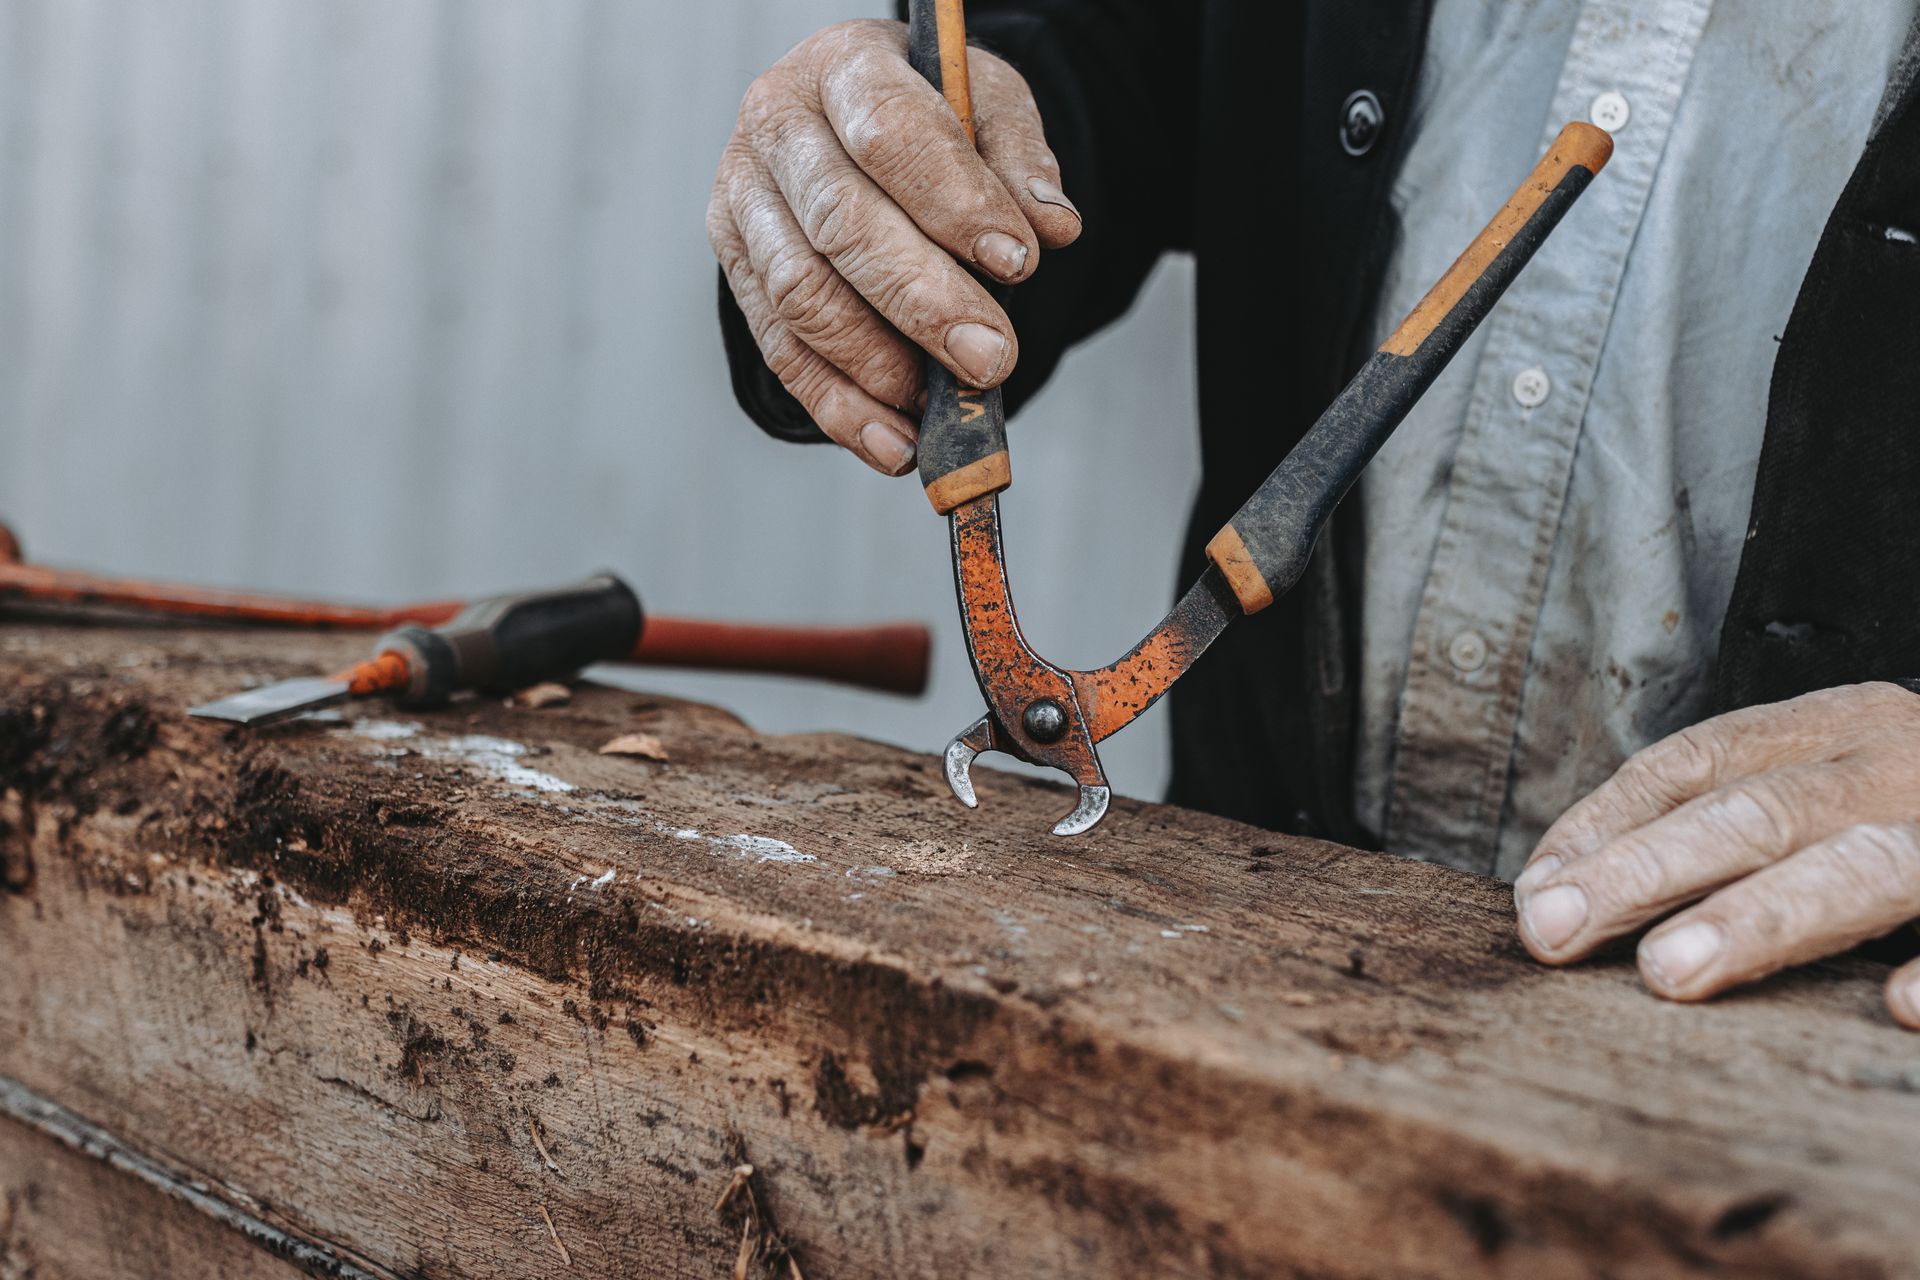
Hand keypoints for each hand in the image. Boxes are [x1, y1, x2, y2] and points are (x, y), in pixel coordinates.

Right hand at [708, 20, 1081, 474]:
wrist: (848, 122)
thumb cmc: (925, 115)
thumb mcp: (983, 103)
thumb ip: (1018, 158)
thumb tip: (1051, 227)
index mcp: (843, 68)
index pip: (891, 134)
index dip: (954, 202)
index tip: (1017, 261)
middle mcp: (777, 128)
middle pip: (840, 224)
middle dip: (922, 301)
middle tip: (989, 358)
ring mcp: (743, 201)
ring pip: (800, 296)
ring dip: (874, 364)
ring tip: (937, 406)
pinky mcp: (735, 268)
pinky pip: (781, 350)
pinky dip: (839, 407)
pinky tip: (893, 444)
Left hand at [1514, 682, 1919, 1027]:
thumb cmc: (1914, 800)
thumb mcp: (1824, 778)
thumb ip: (1719, 816)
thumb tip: (1560, 890)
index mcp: (1833, 725)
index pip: (1693, 762)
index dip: (1605, 824)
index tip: (1533, 894)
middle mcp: (1897, 759)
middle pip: (1755, 811)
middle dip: (1647, 870)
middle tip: (1555, 932)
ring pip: (1862, 867)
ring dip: (1763, 919)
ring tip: (1670, 972)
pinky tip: (1901, 1010)